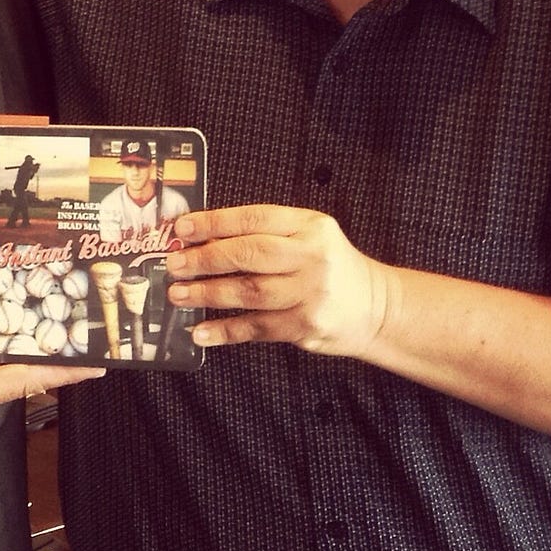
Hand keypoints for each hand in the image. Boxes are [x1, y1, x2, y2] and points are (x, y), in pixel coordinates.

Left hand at [164, 206, 388, 357]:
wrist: (375, 308)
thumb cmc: (329, 266)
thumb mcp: (308, 236)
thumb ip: (264, 233)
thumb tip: (203, 238)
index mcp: (310, 226)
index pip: (255, 218)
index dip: (215, 222)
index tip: (182, 229)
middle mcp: (312, 257)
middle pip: (250, 254)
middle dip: (206, 259)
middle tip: (175, 264)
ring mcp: (310, 294)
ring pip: (250, 292)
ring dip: (208, 294)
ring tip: (178, 295)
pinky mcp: (305, 327)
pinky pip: (257, 328)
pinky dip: (225, 331)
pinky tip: (200, 332)